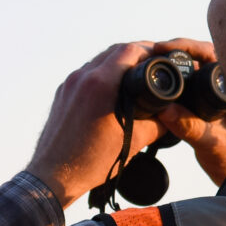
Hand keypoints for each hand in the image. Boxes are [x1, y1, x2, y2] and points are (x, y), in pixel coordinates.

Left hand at [25, 42, 169, 204]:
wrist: (53, 176)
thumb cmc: (89, 163)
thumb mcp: (133, 142)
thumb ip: (157, 124)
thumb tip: (172, 114)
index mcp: (99, 84)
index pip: (129, 50)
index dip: (149, 49)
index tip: (161, 56)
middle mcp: (81, 78)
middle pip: (114, 50)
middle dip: (135, 53)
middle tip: (152, 63)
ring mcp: (69, 84)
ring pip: (99, 61)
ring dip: (118, 63)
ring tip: (134, 75)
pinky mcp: (63, 93)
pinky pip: (86, 74)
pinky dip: (103, 75)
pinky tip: (113, 89)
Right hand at [131, 37, 225, 185]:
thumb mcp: (212, 144)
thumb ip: (191, 127)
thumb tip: (165, 110)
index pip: (210, 53)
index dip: (186, 46)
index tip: (163, 48)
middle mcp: (224, 86)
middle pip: (196, 59)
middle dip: (173, 54)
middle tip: (150, 52)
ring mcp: (213, 95)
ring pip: (189, 74)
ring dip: (170, 70)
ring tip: (149, 66)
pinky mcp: (203, 106)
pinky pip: (185, 89)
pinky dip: (170, 86)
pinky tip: (154, 90)